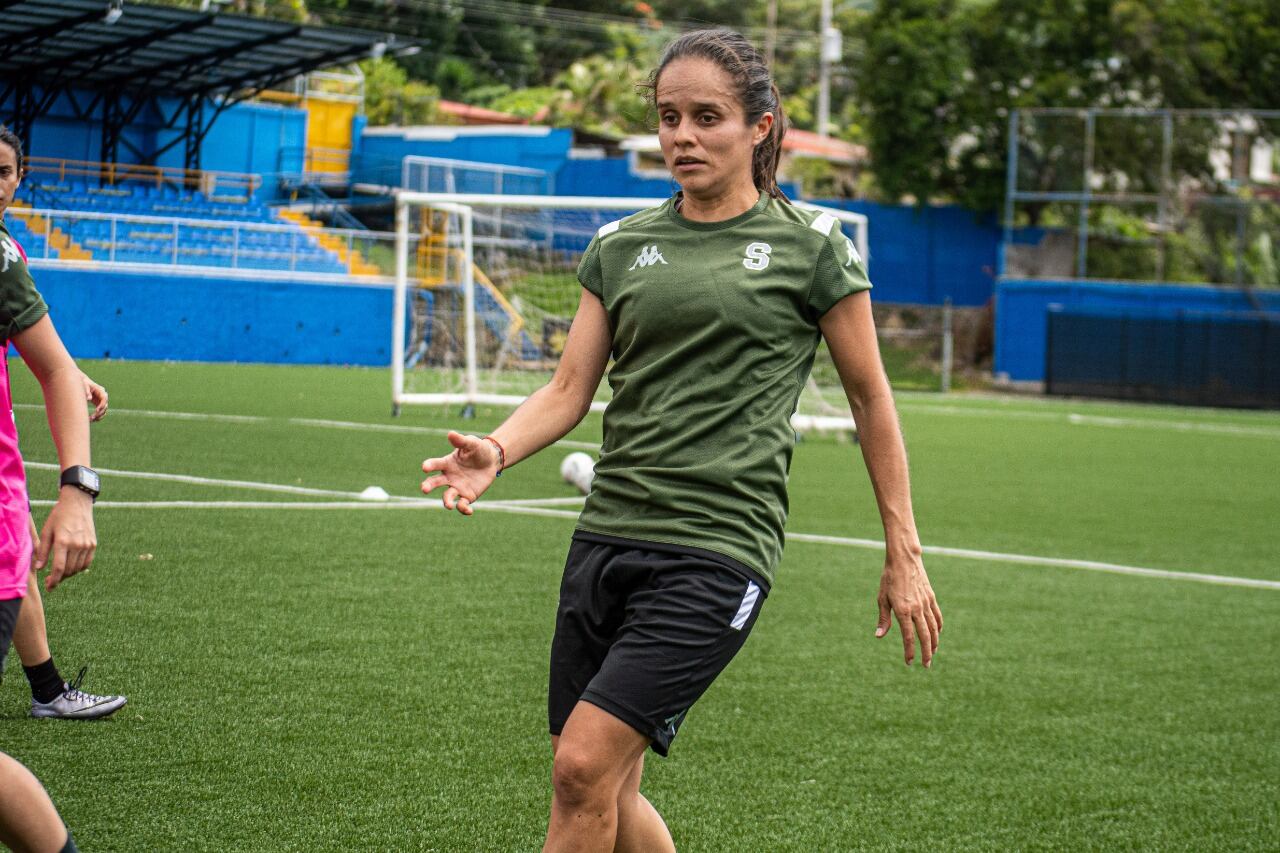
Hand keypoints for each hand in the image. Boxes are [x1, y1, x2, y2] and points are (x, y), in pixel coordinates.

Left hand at [35, 489, 96, 590]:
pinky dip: (79, 568)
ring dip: (69, 574)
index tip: (49, 587)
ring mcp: (87, 545)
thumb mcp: (46, 531)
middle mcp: (77, 545)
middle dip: (60, 578)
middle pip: (69, 570)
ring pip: (78, 568)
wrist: (77, 504)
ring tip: (61, 573)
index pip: (59, 568)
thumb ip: (43, 551)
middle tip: (51, 581)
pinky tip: (71, 567)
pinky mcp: (93, 544)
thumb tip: (40, 568)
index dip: (54, 581)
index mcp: (63, 541)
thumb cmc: (59, 516)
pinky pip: (87, 562)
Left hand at [82, 373, 107, 421]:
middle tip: (92, 417)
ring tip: (90, 420)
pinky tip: (91, 420)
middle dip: (99, 413)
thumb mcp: (84, 385)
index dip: (102, 405)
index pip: (104, 398)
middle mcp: (103, 396)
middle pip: (105, 406)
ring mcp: (101, 401)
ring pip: (104, 411)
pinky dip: (97, 416)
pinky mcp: (98, 404)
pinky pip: (101, 412)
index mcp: (100, 390)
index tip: (96, 410)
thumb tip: (89, 398)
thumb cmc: (83, 383)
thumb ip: (86, 391)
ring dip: (98, 416)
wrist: (82, 383)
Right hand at [421, 431, 500, 515]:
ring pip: (447, 497)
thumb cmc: (478, 449)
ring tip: (449, 505)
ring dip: (446, 502)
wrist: (491, 461)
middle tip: (424, 488)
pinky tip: (468, 510)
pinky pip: (462, 505)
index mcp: (447, 463)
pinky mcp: (467, 496)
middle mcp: (448, 477)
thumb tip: (450, 433)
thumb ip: (461, 440)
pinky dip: (463, 509)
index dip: (429, 465)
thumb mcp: (471, 443)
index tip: (425, 467)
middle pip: (434, 482)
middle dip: (428, 485)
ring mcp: (457, 488)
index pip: (435, 464)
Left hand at [875, 552, 941, 666]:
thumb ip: (883, 619)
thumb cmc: (889, 578)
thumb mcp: (882, 598)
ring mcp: (926, 603)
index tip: (909, 662)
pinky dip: (938, 627)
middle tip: (925, 665)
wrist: (904, 559)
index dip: (909, 651)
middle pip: (925, 636)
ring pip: (934, 628)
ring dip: (934, 643)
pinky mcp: (931, 597)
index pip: (908, 637)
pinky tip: (937, 635)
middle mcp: (917, 609)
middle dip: (926, 653)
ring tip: (932, 653)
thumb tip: (879, 636)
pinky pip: (937, 616)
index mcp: (902, 610)